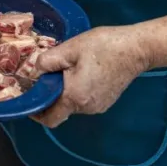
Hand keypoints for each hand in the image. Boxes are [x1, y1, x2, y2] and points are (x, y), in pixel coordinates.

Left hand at [29, 26, 150, 127]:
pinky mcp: (106, 101)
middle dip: (51, 94)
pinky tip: (82, 70)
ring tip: (68, 67)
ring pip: (72, 103)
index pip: (49, 119)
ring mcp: (99, 106)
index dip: (36, 112)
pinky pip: (84, 99)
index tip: (28, 99)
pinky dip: (77, 89)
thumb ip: (47, 61)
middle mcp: (87, 108)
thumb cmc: (104, 47)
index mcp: (74, 97)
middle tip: (48, 73)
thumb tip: (36, 70)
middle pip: (60, 108)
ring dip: (65, 90)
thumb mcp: (70, 48)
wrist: (137, 48)